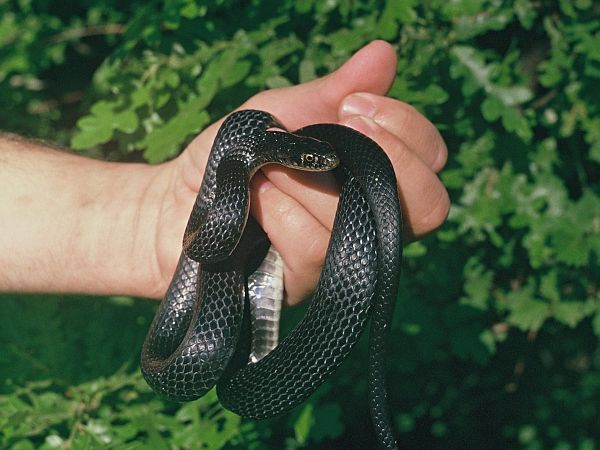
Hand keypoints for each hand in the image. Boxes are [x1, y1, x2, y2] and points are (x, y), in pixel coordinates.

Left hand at [153, 41, 448, 303]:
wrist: (174, 203)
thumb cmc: (231, 157)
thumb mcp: (279, 113)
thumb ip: (331, 92)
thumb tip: (383, 54)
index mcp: (370, 176)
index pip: (430, 159)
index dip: (406, 128)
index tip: (353, 105)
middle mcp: (367, 220)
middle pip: (428, 206)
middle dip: (389, 158)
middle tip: (342, 127)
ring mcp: (340, 257)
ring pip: (359, 222)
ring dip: (305, 183)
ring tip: (266, 171)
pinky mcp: (307, 282)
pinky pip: (315, 248)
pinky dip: (282, 213)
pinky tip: (257, 204)